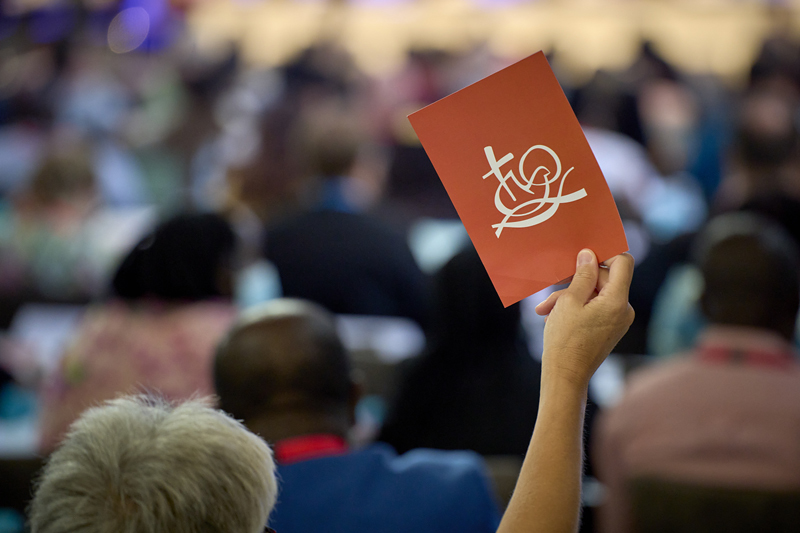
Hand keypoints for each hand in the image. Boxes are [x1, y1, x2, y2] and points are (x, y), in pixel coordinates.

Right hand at [535, 249, 634, 388]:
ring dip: (570, 297)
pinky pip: (594, 308)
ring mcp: (617, 321)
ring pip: (594, 294)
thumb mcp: (569, 301)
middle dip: (576, 281)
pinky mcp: (608, 329)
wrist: (565, 377)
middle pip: (604, 279)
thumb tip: (589, 255)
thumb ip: (582, 275)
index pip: (623, 262)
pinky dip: (575, 309)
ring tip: (546, 309)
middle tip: (551, 291)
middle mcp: (623, 310)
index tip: (582, 256)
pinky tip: (554, 318)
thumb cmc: (565, 340)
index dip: (604, 254)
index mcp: (618, 301)